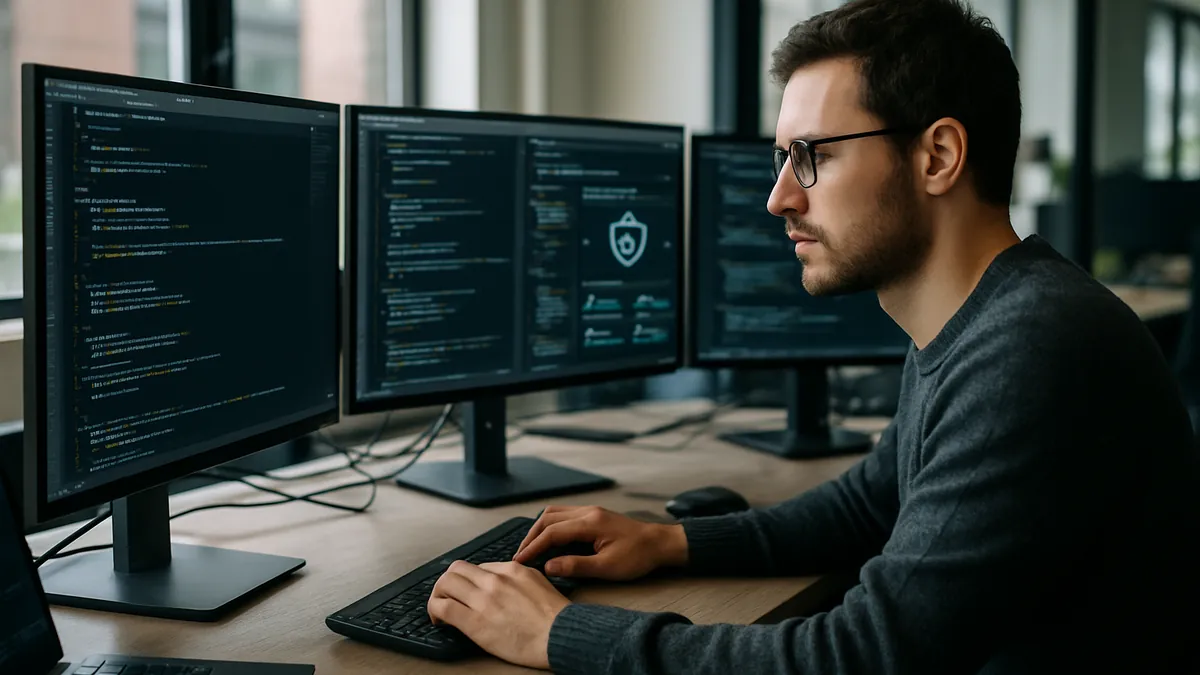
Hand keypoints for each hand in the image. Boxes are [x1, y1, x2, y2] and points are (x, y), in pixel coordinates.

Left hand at [427, 561, 568, 669]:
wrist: (561, 635)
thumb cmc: (555, 617)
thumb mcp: (539, 582)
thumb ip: (518, 578)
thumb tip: (504, 581)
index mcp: (512, 569)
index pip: (478, 567)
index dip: (469, 581)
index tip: (467, 592)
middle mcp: (495, 580)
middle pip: (456, 569)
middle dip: (448, 582)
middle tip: (447, 596)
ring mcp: (484, 600)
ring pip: (445, 584)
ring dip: (438, 594)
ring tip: (440, 608)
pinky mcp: (475, 622)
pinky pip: (443, 607)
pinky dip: (435, 610)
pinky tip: (439, 620)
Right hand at [513, 505, 687, 580]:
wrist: (660, 544)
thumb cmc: (638, 556)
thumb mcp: (607, 567)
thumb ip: (576, 566)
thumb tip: (549, 566)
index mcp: (590, 522)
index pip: (552, 532)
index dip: (533, 547)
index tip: (519, 561)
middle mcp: (588, 512)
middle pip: (548, 518)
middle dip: (531, 537)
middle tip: (520, 555)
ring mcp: (591, 511)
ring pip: (554, 513)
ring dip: (539, 529)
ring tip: (530, 548)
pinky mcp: (594, 515)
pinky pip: (564, 515)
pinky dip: (550, 525)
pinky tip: (548, 539)